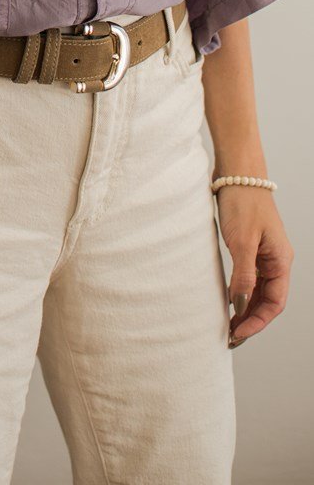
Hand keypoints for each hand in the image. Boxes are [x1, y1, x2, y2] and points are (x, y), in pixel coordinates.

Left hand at [215, 184, 293, 347]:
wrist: (236, 172)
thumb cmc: (242, 202)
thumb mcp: (241, 241)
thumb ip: (243, 275)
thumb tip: (241, 305)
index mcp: (280, 260)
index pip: (274, 302)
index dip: (257, 322)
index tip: (237, 334)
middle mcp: (276, 259)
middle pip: (268, 299)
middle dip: (251, 320)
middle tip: (229, 336)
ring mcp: (264, 253)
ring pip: (259, 290)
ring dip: (245, 308)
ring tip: (227, 324)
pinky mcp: (250, 245)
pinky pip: (249, 276)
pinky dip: (240, 291)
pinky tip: (227, 300)